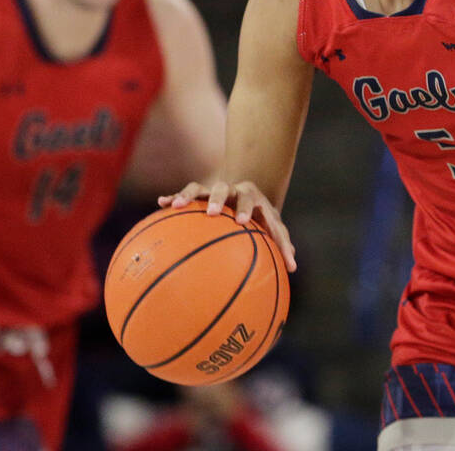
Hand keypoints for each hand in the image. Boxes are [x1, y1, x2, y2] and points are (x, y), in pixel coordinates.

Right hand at [159, 181, 295, 271]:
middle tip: (213, 212)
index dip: (247, 209)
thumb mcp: (273, 229)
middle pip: (224, 188)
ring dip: (189, 195)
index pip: (251, 200)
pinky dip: (174, 198)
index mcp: (251, 197)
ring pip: (200, 188)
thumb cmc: (262, 220)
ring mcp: (213, 192)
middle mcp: (231, 191)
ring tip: (177, 205)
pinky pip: (184, 195)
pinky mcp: (198, 196)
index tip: (243, 221)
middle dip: (218, 199)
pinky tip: (161, 204)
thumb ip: (282, 244)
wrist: (248, 196)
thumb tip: (293, 267)